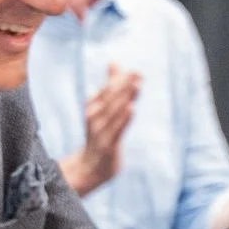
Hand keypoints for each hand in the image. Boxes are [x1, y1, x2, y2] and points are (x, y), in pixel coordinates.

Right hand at [60, 63, 140, 195]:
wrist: (90, 166)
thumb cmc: (100, 133)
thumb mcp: (102, 108)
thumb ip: (109, 85)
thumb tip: (113, 62)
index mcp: (92, 105)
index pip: (108, 89)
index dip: (122, 80)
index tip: (137, 72)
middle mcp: (94, 116)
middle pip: (111, 98)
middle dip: (125, 85)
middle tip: (139, 75)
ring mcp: (99, 131)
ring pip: (114, 112)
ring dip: (126, 98)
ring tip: (137, 86)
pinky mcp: (107, 145)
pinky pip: (116, 130)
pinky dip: (123, 119)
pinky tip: (131, 108)